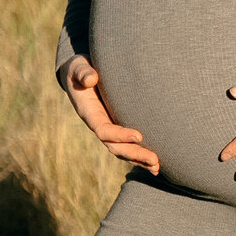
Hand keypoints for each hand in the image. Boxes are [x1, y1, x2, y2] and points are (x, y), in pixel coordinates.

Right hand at [61, 56, 160, 175]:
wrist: (78, 73)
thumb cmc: (79, 68)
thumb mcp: (78, 67)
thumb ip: (83, 73)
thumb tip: (91, 79)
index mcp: (89, 113)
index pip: (104, 130)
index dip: (120, 135)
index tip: (139, 135)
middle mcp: (98, 125)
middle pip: (115, 147)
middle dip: (135, 154)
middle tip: (155, 161)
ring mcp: (108, 127)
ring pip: (122, 150)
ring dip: (139, 160)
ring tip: (157, 167)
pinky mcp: (116, 125)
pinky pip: (127, 145)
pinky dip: (140, 154)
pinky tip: (154, 162)